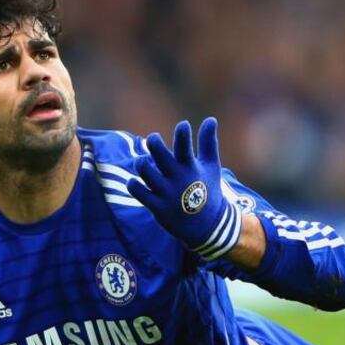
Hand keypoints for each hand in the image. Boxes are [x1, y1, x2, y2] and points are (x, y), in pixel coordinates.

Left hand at [127, 118, 241, 260]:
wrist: (207, 226)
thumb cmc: (208, 190)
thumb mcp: (211, 166)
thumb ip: (208, 142)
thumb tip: (211, 119)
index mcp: (191, 168)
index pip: (185, 147)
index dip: (183, 134)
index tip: (183, 125)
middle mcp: (178, 179)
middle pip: (159, 154)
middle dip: (154, 142)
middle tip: (154, 140)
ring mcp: (167, 193)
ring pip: (145, 171)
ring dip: (141, 162)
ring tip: (144, 161)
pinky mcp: (157, 207)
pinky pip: (138, 191)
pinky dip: (133, 184)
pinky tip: (136, 181)